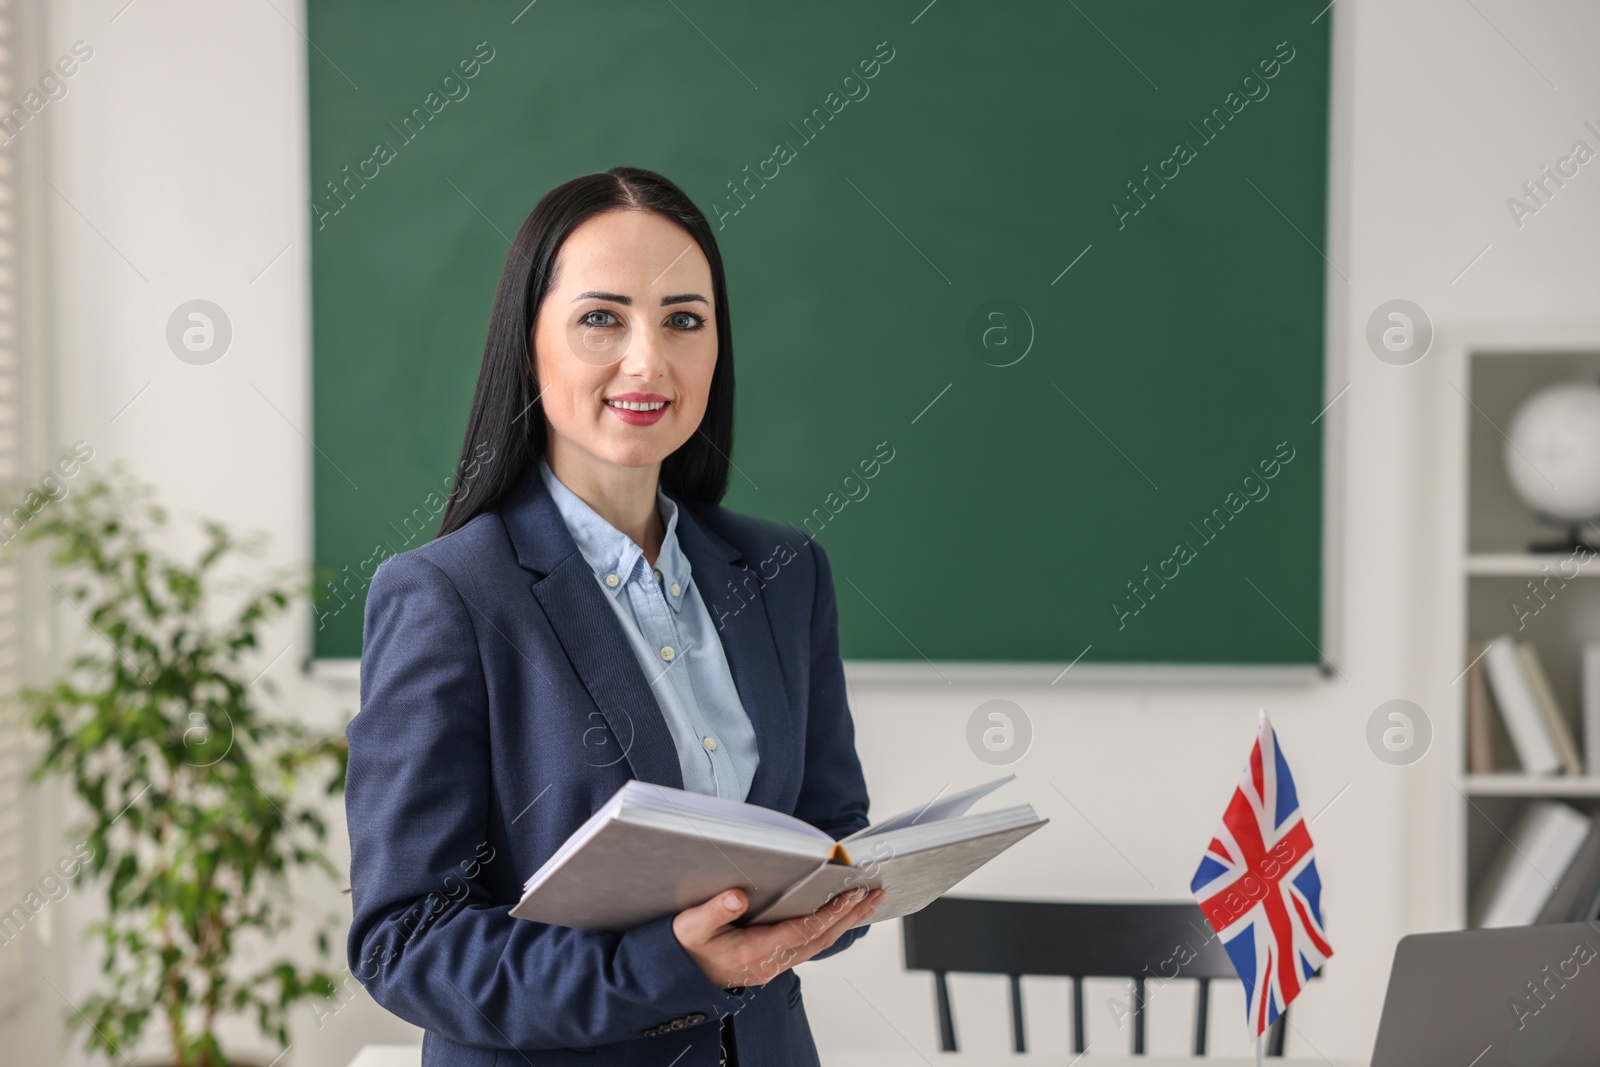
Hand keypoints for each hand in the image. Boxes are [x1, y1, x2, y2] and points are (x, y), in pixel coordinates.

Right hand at [672, 886, 885, 988]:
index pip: (804, 930)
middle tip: (876, 894)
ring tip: (867, 903)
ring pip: (818, 944)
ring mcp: (773, 965)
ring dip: (845, 923)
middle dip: (851, 915)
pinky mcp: (772, 962)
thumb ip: (713, 911)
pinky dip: (829, 929)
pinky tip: (839, 918)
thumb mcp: (690, 927)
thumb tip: (737, 896)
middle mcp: (770, 962)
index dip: (830, 912)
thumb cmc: (684, 950)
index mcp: (754, 951)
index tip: (852, 894)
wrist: (677, 978)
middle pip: (821, 938)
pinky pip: (809, 946)